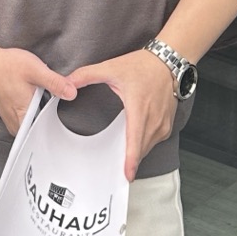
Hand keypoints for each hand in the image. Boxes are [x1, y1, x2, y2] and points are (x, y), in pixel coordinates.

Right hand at [0, 47, 77, 135]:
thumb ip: (55, 83)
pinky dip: (34, 111)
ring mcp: (12, 122)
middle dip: (51, 117)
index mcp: (24, 115)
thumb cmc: (8, 66)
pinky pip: (27, 120)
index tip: (60, 114)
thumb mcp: (36, 70)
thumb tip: (72, 93)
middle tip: (49, 101)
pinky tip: (34, 99)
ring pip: (34, 125)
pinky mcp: (11, 117)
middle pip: (41, 129)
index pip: (46, 132)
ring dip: (42, 114)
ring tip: (41, 99)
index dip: (58, 122)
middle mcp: (17, 123)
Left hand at [69, 49, 176, 181]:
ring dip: (136, 152)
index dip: (131, 160)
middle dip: (128, 160)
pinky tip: (134, 140)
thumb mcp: (111, 67)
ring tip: (123, 155)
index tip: (127, 174)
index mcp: (138, 108)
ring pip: (148, 148)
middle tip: (115, 169)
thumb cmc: (143, 66)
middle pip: (140, 149)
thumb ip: (86, 75)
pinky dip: (144, 144)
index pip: (135, 140)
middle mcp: (153, 119)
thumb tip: (67, 83)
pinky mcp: (167, 125)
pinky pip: (154, 142)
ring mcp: (163, 123)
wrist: (168, 61)